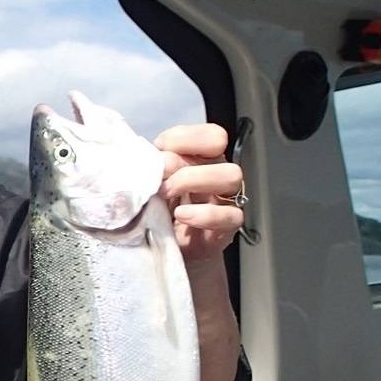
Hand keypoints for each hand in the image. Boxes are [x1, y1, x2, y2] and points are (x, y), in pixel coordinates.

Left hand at [155, 123, 242, 267]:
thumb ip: (153, 165)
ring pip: (232, 176)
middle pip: (221, 151)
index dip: (185, 138)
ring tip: (167, 196)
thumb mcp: (152, 180)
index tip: (159, 150)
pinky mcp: (227, 226)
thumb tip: (148, 159)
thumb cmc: (158, 206)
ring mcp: (226, 198)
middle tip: (160, 183)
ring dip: (193, 181)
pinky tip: (181, 215)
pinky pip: (231, 215)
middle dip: (184, 165)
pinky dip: (204, 214)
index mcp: (201, 158)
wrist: (163, 244)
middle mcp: (217, 173)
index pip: (211, 135)